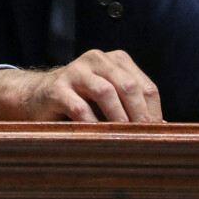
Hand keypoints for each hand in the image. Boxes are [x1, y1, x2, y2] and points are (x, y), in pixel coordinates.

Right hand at [0, 49, 162, 122]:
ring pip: (106, 92)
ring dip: (118, 118)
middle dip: (139, 116)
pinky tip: (97, 137)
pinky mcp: (57, 88)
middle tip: (144, 138)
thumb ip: (131, 106)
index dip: (153, 112)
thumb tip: (162, 129)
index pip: (145, 86)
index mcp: (116, 60)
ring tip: (124, 138)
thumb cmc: (80, 100)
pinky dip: (92, 125)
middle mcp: (98, 59)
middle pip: (128, 86)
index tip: (158, 134)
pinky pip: (79, 107)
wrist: (36, 95)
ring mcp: (76, 71)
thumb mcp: (109, 98)